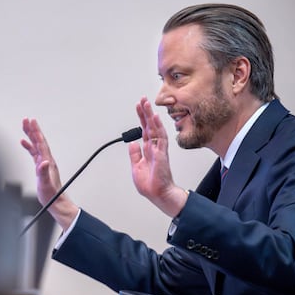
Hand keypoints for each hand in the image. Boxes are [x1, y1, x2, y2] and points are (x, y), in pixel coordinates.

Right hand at [21, 118, 78, 228]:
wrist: (55, 202)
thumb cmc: (51, 194)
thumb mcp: (46, 184)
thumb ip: (44, 173)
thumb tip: (42, 162)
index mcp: (48, 162)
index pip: (41, 142)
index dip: (36, 131)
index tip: (31, 122)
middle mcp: (46, 160)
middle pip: (39, 140)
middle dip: (32, 129)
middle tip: (26, 119)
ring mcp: (44, 163)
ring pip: (36, 145)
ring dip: (30, 135)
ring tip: (25, 126)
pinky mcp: (40, 167)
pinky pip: (34, 152)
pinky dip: (28, 146)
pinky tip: (24, 142)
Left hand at [129, 97, 187, 216]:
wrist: (158, 194)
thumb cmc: (150, 184)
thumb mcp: (136, 167)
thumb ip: (135, 154)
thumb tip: (132, 144)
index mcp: (148, 150)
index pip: (144, 130)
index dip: (141, 118)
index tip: (139, 107)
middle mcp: (154, 148)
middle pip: (149, 126)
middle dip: (145, 113)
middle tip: (142, 100)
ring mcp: (159, 149)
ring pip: (155, 128)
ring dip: (150, 116)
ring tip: (146, 103)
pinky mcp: (161, 154)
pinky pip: (160, 138)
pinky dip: (157, 127)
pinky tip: (155, 118)